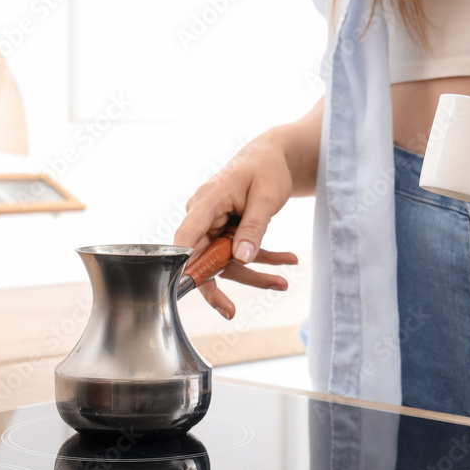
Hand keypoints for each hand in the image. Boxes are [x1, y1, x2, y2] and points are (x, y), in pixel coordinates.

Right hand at [175, 133, 298, 319]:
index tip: (186, 287)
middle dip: (221, 286)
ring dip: (255, 274)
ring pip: (226, 261)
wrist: (272, 157)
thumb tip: (242, 258)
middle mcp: (204, 217)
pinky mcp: (227, 232)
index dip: (181, 264)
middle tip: (230, 312)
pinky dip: (263, 259)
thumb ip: (254, 228)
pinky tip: (287, 261)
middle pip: (203, 258)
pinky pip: (240, 253)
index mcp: (206, 203)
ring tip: (283, 282)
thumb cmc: (266, 169)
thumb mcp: (265, 198)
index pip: (185, 238)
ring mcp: (215, 226)